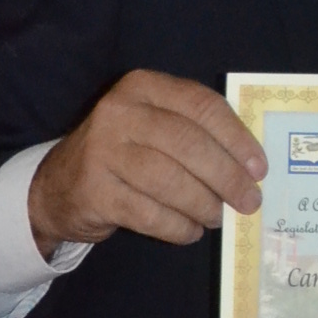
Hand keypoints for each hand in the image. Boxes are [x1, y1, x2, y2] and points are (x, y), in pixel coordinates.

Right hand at [29, 70, 265, 255]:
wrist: (58, 186)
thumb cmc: (124, 153)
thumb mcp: (154, 126)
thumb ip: (196, 133)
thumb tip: (250, 167)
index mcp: (143, 87)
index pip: (201, 106)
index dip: (236, 138)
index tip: (259, 168)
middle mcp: (119, 112)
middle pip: (188, 144)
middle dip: (227, 177)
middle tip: (249, 201)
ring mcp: (102, 151)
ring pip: (170, 181)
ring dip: (203, 204)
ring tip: (218, 218)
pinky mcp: (94, 191)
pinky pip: (150, 213)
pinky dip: (178, 226)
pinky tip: (190, 231)